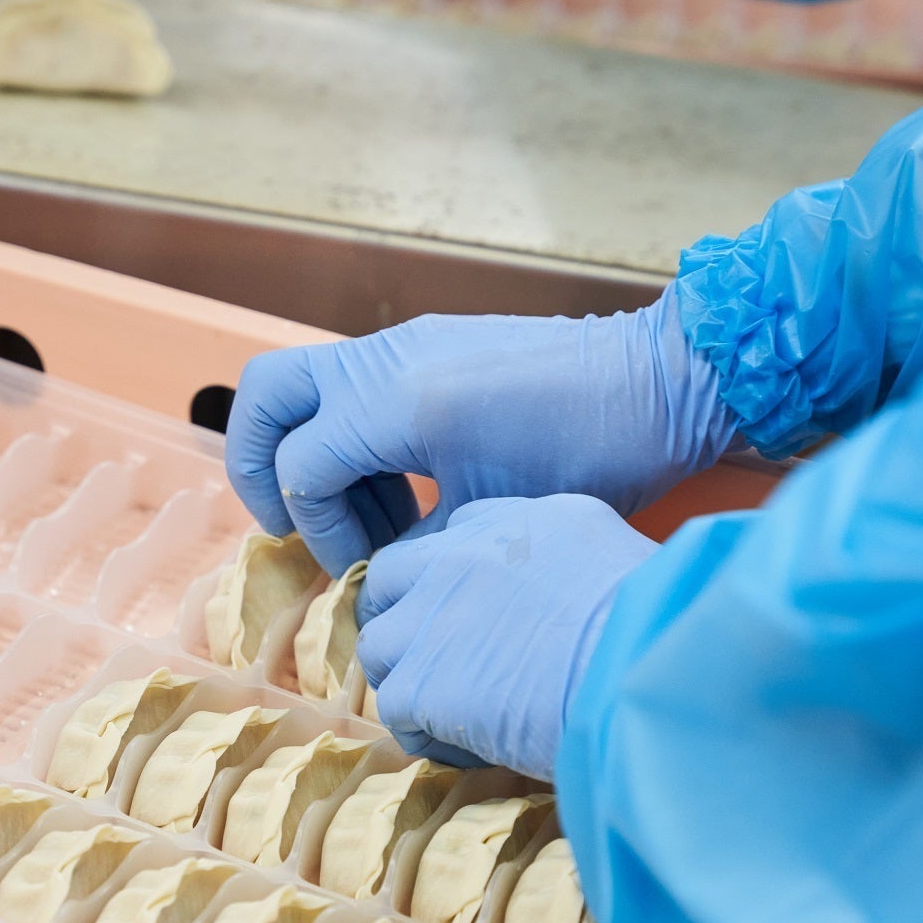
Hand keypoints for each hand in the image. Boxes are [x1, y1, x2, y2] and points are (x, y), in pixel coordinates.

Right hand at [226, 293, 735, 576]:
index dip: (316, 529)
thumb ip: (416, 542)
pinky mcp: (429, 348)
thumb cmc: (594, 453)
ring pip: (302, 392)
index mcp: (398, 401)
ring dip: (315, 460)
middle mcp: (386, 360)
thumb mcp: (495, 516)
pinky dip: (352, 442)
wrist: (661, 385)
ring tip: (374, 527)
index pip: (300, 466)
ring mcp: (406, 346)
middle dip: (260, 467)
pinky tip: (404, 497)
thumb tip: (375, 576)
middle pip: (263, 397)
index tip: (360, 567)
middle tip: (300, 524)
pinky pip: (353, 390)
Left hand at [356, 495, 656, 779]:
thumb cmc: (656, 625)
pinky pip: (395, 710)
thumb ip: (564, 559)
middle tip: (433, 658)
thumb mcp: (611, 552)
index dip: (452, 580)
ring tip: (453, 711)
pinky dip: (424, 733)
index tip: (473, 613)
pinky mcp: (419, 682)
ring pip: (380, 646)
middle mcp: (458, 557)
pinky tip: (468, 746)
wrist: (643, 672)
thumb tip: (557, 593)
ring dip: (409, 677)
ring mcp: (430, 618)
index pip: (452, 538)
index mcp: (513, 520)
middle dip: (402, 614)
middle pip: (392, 578)